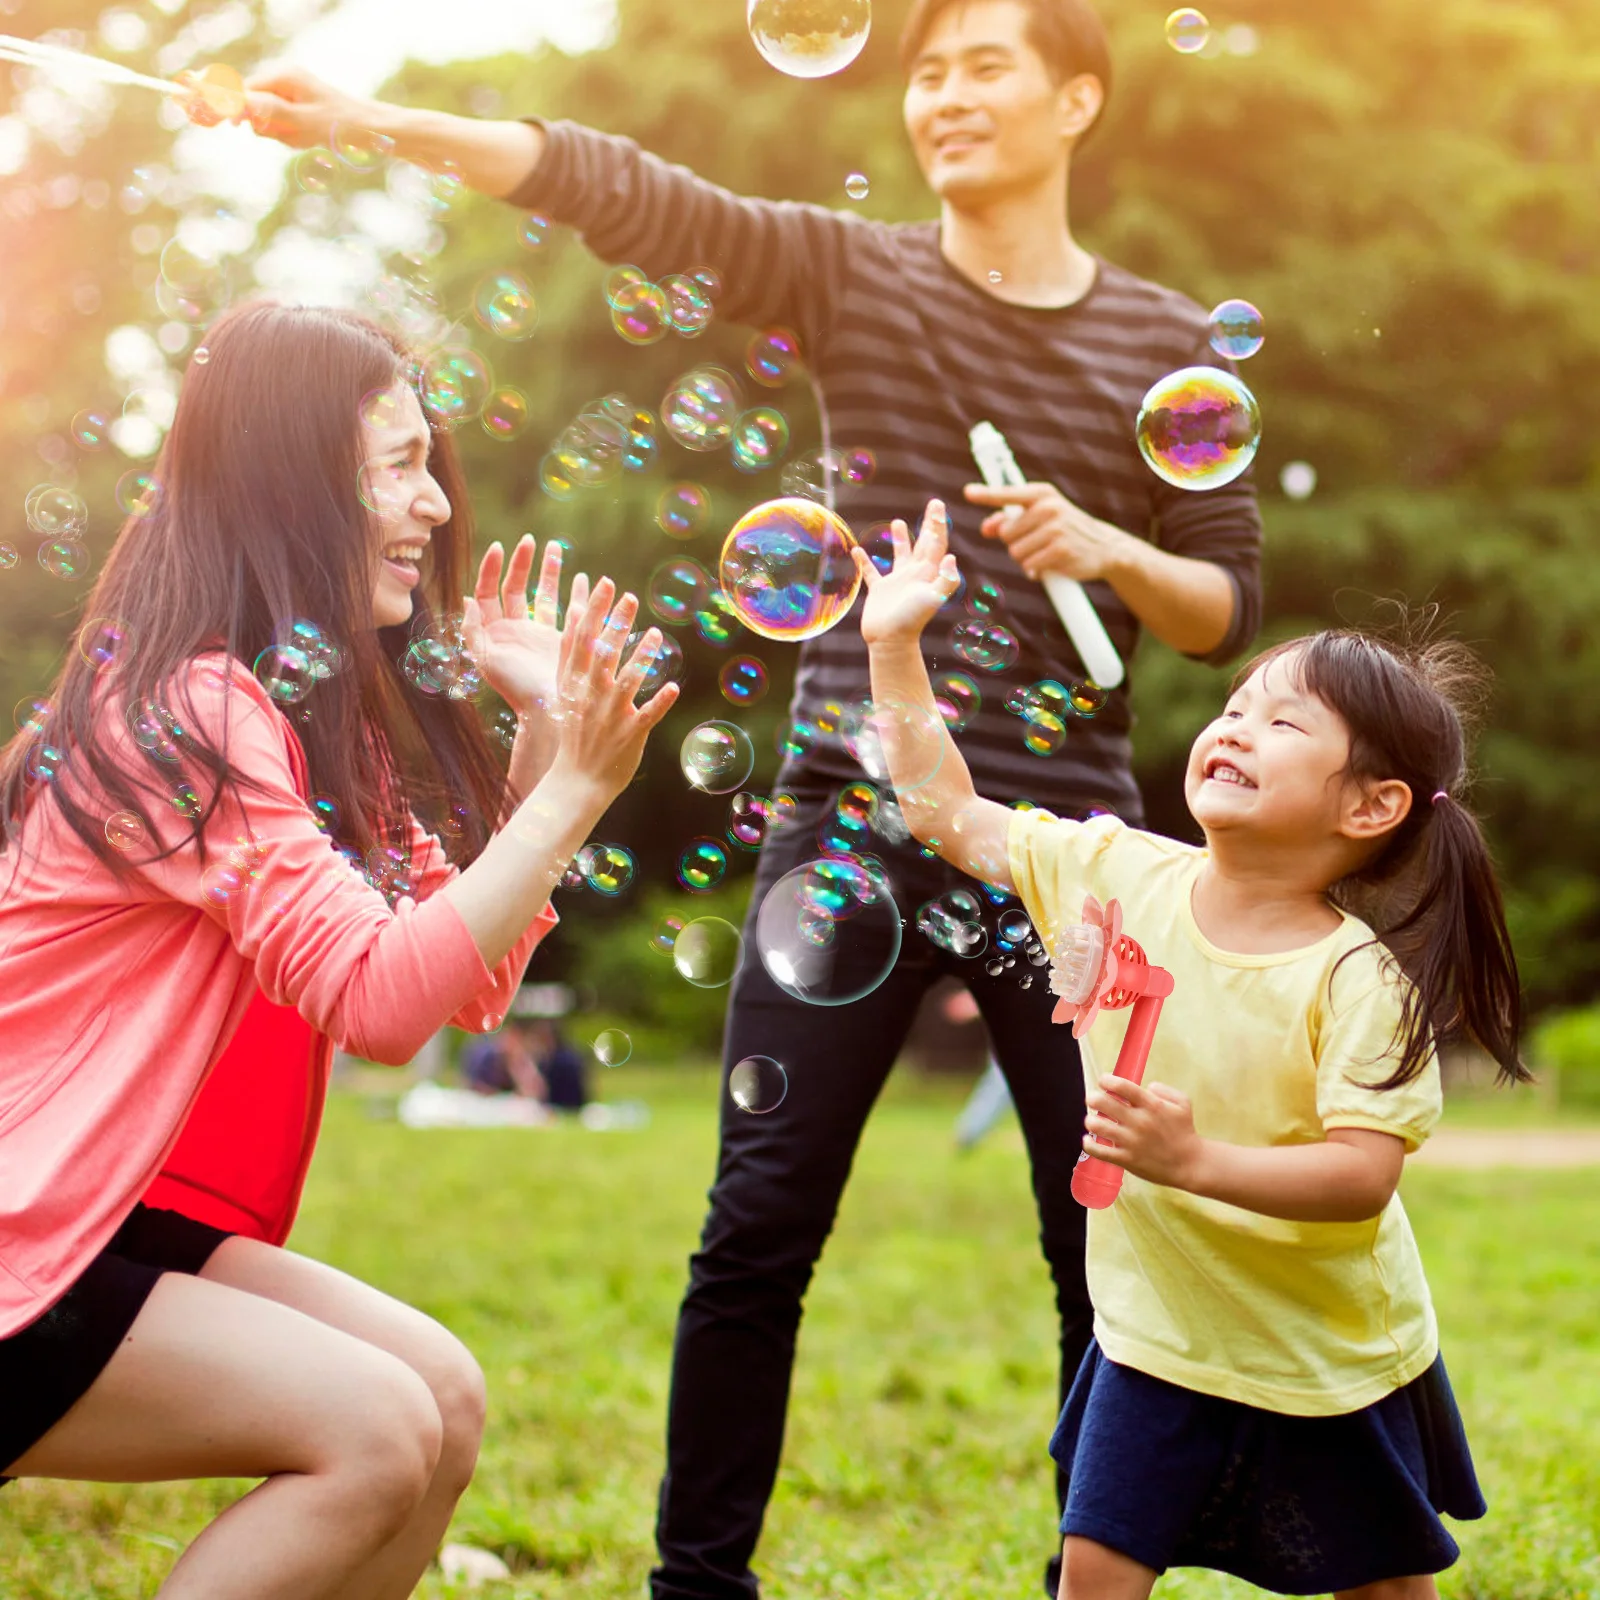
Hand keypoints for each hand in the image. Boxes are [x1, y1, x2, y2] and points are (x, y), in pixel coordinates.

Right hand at [241, 66, 373, 148]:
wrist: (372, 131)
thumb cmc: (340, 125)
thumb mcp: (303, 121)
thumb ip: (270, 112)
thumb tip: (240, 103)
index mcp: (284, 76)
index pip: (246, 90)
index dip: (240, 109)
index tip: (235, 126)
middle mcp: (286, 81)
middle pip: (256, 107)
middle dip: (269, 127)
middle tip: (293, 136)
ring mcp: (293, 94)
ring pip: (270, 120)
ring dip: (284, 135)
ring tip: (306, 138)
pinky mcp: (300, 108)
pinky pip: (285, 126)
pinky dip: (293, 137)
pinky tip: (309, 139)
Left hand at [463, 537, 587, 719]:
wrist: (545, 711)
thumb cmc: (514, 688)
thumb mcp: (485, 659)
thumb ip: (472, 629)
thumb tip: (468, 598)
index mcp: (492, 631)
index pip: (488, 591)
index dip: (492, 568)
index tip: (501, 547)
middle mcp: (514, 629)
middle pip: (515, 587)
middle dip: (522, 562)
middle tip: (530, 540)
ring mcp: (538, 634)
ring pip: (542, 594)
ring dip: (548, 570)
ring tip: (555, 547)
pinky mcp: (560, 640)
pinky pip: (567, 609)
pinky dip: (574, 593)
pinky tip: (582, 577)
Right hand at [544, 579, 677, 804]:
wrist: (575, 781)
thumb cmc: (574, 732)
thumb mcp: (564, 692)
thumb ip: (571, 656)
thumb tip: (576, 614)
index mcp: (573, 684)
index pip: (580, 640)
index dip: (593, 610)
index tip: (604, 583)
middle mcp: (590, 696)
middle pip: (602, 653)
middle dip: (615, 623)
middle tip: (629, 596)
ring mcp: (610, 716)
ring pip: (627, 681)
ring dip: (642, 656)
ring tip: (656, 633)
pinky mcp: (629, 734)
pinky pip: (647, 716)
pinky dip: (660, 702)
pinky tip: (673, 687)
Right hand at [853, 499, 960, 645]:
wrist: (891, 641)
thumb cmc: (912, 620)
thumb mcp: (933, 598)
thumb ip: (945, 579)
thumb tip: (952, 557)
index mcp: (927, 573)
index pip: (936, 544)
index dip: (938, 524)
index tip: (937, 505)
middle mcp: (915, 575)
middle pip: (924, 544)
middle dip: (929, 523)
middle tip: (933, 503)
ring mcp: (897, 582)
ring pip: (901, 555)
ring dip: (901, 538)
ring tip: (899, 521)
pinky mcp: (880, 591)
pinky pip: (872, 572)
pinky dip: (865, 561)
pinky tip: (858, 551)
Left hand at [964, 482, 1130, 583]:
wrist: (1104, 547)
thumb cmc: (1064, 530)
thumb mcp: (1040, 517)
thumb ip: (1010, 519)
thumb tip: (986, 527)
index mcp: (1042, 494)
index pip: (1008, 494)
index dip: (986, 494)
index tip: (968, 492)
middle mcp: (1048, 507)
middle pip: (1006, 533)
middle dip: (1015, 543)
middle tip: (1037, 542)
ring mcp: (1055, 528)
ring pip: (1015, 552)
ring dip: (1025, 559)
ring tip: (1044, 553)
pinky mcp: (1060, 550)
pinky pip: (1029, 566)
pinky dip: (1035, 570)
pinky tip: (1049, 564)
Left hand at [1083, 1076, 1206, 1190]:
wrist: (1190, 1164)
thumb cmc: (1185, 1131)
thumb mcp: (1182, 1103)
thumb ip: (1163, 1089)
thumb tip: (1145, 1086)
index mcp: (1151, 1105)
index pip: (1121, 1086)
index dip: (1106, 1080)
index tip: (1103, 1081)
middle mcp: (1139, 1121)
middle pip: (1102, 1102)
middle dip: (1093, 1097)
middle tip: (1094, 1099)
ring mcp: (1131, 1141)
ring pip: (1097, 1125)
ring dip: (1091, 1120)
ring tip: (1095, 1120)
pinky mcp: (1126, 1159)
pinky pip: (1098, 1150)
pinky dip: (1089, 1143)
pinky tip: (1089, 1139)